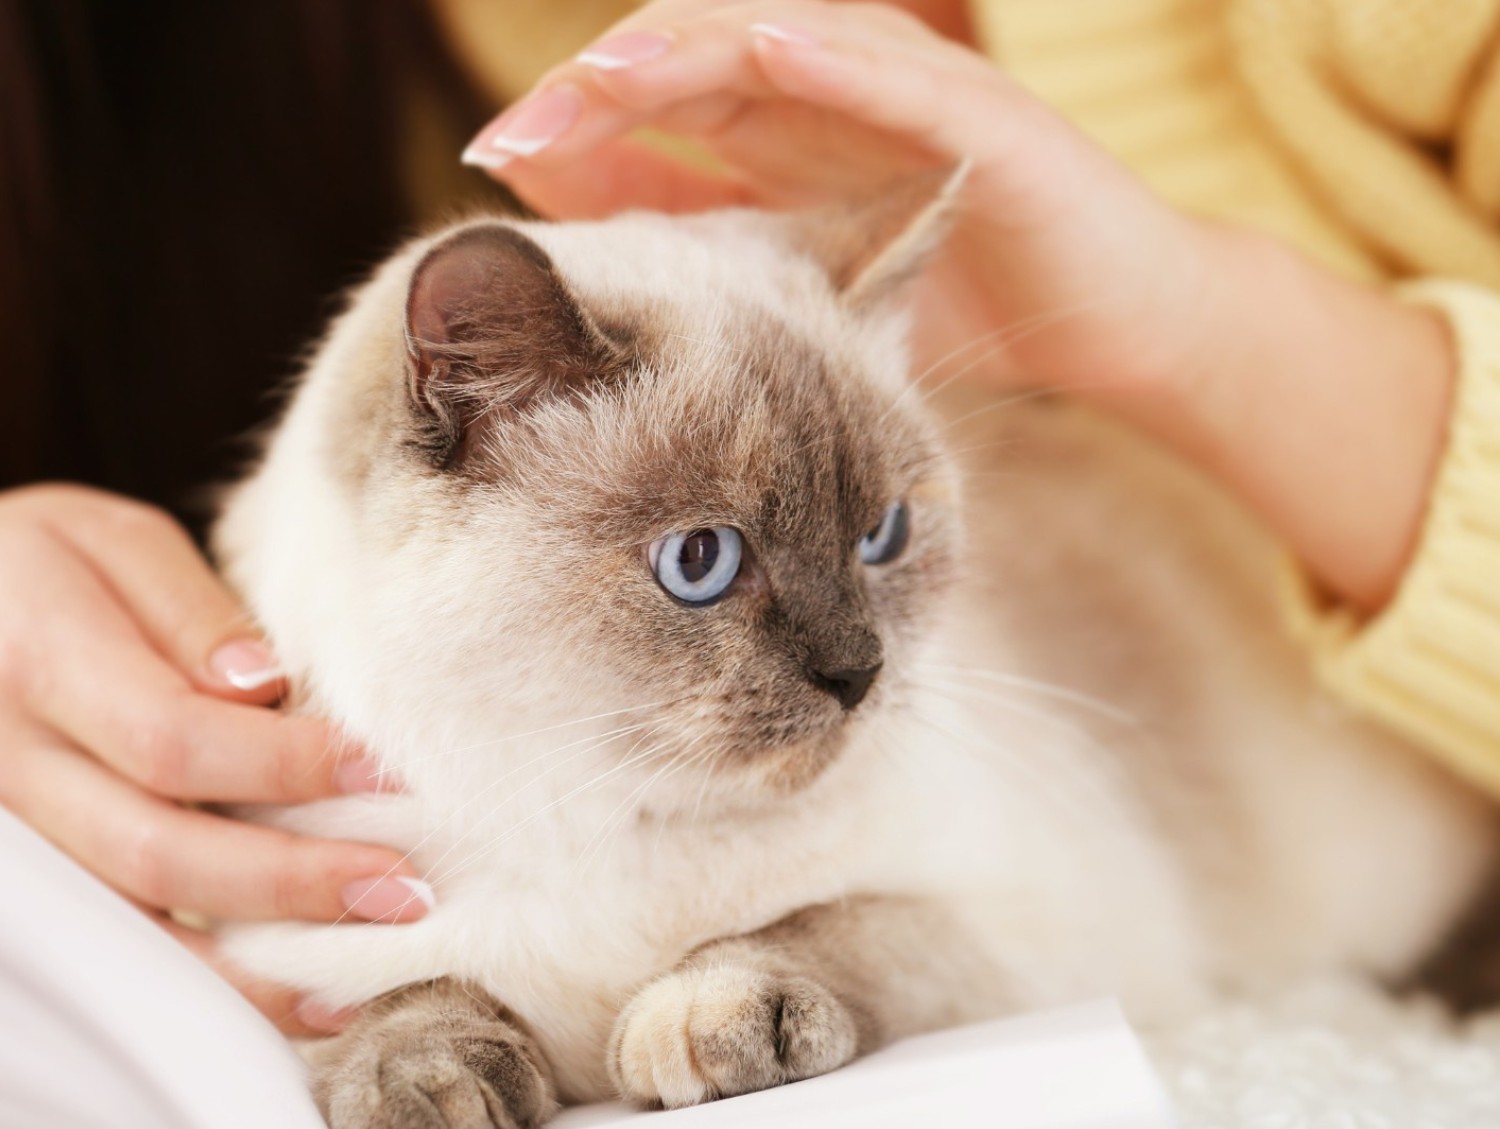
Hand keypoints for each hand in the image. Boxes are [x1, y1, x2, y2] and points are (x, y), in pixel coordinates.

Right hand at [0, 485, 429, 1034]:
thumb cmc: (44, 564)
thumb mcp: (112, 544)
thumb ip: (187, 614)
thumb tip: (263, 686)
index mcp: (37, 663)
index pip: (171, 737)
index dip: (283, 764)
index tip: (379, 772)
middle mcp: (13, 764)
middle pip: (156, 850)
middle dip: (290, 879)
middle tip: (400, 886)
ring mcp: (20, 834)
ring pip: (134, 920)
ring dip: (256, 959)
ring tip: (358, 972)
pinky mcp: (44, 872)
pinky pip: (125, 940)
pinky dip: (214, 977)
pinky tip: (296, 990)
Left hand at [463, 0, 1213, 395]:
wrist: (1112, 323)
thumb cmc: (962, 306)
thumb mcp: (810, 283)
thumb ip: (718, 248)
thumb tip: (596, 240)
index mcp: (786, 134)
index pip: (660, 105)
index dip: (575, 122)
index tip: (496, 161)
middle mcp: (833, 97)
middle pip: (695, 59)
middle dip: (600, 89)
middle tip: (518, 134)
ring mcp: (904, 96)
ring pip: (779, 42)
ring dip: (686, 51)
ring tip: (603, 75)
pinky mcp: (979, 117)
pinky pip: (897, 71)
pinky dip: (830, 54)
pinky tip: (764, 48)